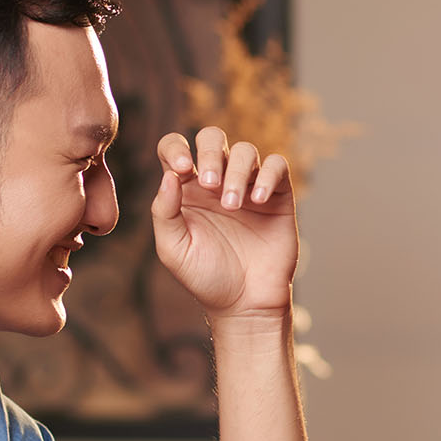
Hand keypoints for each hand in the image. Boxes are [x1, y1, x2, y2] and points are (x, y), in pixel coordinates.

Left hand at [152, 127, 297, 317]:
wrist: (245, 303)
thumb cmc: (205, 277)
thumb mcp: (173, 249)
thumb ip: (164, 211)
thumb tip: (169, 175)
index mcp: (185, 189)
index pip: (175, 147)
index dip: (176, 147)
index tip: (184, 169)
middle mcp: (217, 181)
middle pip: (212, 137)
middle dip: (211, 154)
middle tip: (211, 187)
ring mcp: (248, 186)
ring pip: (246, 150)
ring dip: (237, 172)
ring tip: (233, 205)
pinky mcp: (277, 196)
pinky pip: (277, 166)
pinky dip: (267, 176)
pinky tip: (257, 201)